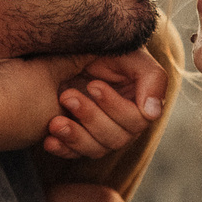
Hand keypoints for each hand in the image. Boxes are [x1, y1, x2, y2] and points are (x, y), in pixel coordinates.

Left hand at [40, 49, 168, 158]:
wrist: (69, 48)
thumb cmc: (104, 48)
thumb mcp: (129, 54)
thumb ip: (151, 78)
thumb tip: (153, 113)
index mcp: (140, 104)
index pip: (137, 120)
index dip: (115, 107)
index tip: (93, 85)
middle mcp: (124, 123)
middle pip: (116, 138)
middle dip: (91, 117)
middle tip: (67, 96)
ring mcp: (101, 133)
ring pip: (96, 150)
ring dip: (76, 136)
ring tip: (55, 122)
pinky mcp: (79, 139)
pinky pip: (74, 154)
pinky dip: (62, 149)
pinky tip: (48, 141)